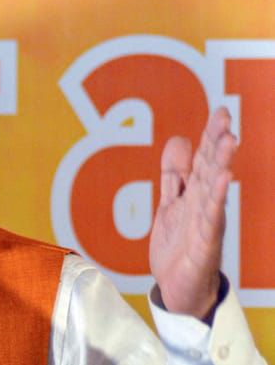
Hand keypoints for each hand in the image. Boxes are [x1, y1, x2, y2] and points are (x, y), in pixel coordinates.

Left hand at [149, 107, 236, 318]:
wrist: (179, 288)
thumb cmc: (179, 246)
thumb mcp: (171, 205)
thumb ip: (174, 176)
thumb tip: (178, 140)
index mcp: (195, 195)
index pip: (204, 161)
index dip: (210, 137)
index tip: (220, 111)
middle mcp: (204, 206)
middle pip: (212, 170)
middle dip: (218, 144)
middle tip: (226, 119)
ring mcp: (206, 223)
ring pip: (214, 189)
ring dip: (221, 163)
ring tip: (229, 140)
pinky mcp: (204, 243)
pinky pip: (211, 218)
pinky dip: (217, 198)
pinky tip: (224, 179)